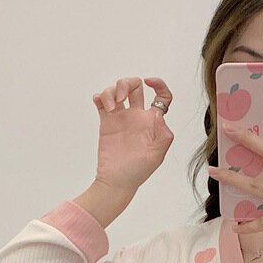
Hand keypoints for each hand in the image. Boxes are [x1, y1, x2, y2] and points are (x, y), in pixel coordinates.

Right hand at [91, 77, 174, 193]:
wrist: (116, 181)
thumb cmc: (138, 171)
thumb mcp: (157, 155)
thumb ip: (163, 135)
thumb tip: (159, 116)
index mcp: (152, 122)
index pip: (161, 97)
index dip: (159, 85)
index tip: (149, 81)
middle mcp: (137, 117)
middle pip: (134, 87)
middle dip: (126, 84)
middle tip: (120, 98)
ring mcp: (121, 118)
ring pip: (117, 92)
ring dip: (111, 92)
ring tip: (109, 107)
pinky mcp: (107, 122)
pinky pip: (102, 102)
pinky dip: (100, 97)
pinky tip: (100, 102)